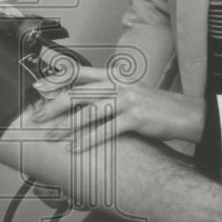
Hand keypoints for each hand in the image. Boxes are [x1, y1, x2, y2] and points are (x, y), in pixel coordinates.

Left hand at [30, 66, 205, 149]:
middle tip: (37, 116)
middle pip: (78, 92)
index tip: (38, 87)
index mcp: (113, 76)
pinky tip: (76, 148)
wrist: (185, 114)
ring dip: (67, 126)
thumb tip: (79, 101)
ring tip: (51, 136)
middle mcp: (118, 85)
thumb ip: (105, 94)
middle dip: (54, 105)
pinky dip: (88, 140)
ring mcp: (127, 100)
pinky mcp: (135, 118)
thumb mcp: (127, 93)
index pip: (79, 73)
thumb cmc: (153, 107)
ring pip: (88, 112)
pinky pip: (106, 129)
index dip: (57, 79)